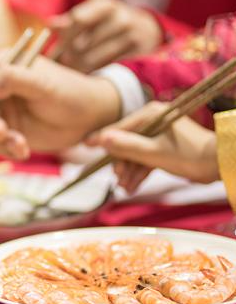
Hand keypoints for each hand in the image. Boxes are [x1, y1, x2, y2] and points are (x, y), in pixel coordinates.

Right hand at [0, 51, 121, 158]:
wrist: (91, 119)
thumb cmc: (71, 92)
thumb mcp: (42, 85)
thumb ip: (12, 81)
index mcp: (4, 65)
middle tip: (2, 132)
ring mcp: (3, 110)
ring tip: (19, 145)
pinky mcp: (9, 130)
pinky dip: (6, 149)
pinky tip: (23, 151)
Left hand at [52, 0, 162, 72]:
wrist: (146, 31)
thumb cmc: (107, 24)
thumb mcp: (92, 16)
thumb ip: (70, 22)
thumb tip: (50, 24)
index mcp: (105, 5)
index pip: (78, 20)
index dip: (66, 36)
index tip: (62, 45)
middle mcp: (121, 17)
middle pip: (82, 43)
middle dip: (70, 54)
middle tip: (66, 60)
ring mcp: (131, 35)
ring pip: (92, 58)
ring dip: (79, 66)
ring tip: (75, 67)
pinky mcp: (136, 54)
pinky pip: (106, 68)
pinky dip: (94, 72)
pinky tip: (90, 72)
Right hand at [85, 101, 219, 192]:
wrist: (218, 164)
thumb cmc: (188, 155)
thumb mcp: (153, 153)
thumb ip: (127, 146)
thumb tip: (102, 139)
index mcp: (151, 115)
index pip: (120, 127)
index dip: (103, 138)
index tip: (84, 144)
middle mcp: (154, 121)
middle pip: (127, 142)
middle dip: (121, 163)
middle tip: (118, 180)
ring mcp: (160, 134)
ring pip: (136, 153)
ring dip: (130, 171)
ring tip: (126, 188)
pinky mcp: (165, 146)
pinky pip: (146, 158)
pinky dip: (140, 171)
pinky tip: (133, 186)